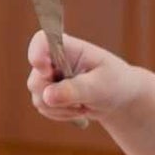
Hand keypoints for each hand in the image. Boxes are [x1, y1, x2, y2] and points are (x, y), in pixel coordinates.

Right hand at [25, 30, 147, 125]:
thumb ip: (75, 89)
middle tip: (79, 102)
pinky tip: (77, 109)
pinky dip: (61, 114)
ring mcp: (48, 77)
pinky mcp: (47, 92)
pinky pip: (44, 108)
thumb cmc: (114, 83)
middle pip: (35, 79)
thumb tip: (47, 96)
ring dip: (61, 108)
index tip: (47, 72)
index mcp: (67, 47)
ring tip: (82, 105)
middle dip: (55, 97)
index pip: (40, 41)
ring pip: (38, 97)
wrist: (119, 97)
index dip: (37, 55)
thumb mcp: (99, 86)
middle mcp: (53, 59)